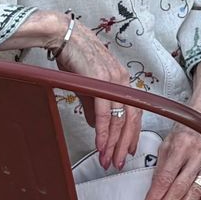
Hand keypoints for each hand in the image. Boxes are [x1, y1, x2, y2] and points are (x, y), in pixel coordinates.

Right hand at [52, 23, 141, 170]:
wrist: (66, 37)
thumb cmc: (76, 58)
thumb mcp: (88, 86)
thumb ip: (95, 106)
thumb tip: (98, 126)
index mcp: (122, 81)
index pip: (134, 112)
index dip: (132, 133)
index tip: (129, 150)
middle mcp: (122, 81)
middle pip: (130, 120)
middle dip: (124, 145)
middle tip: (117, 162)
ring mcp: (113, 81)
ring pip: (119, 120)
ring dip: (113, 143)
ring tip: (107, 159)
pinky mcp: (100, 82)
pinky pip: (105, 114)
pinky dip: (103, 132)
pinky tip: (100, 145)